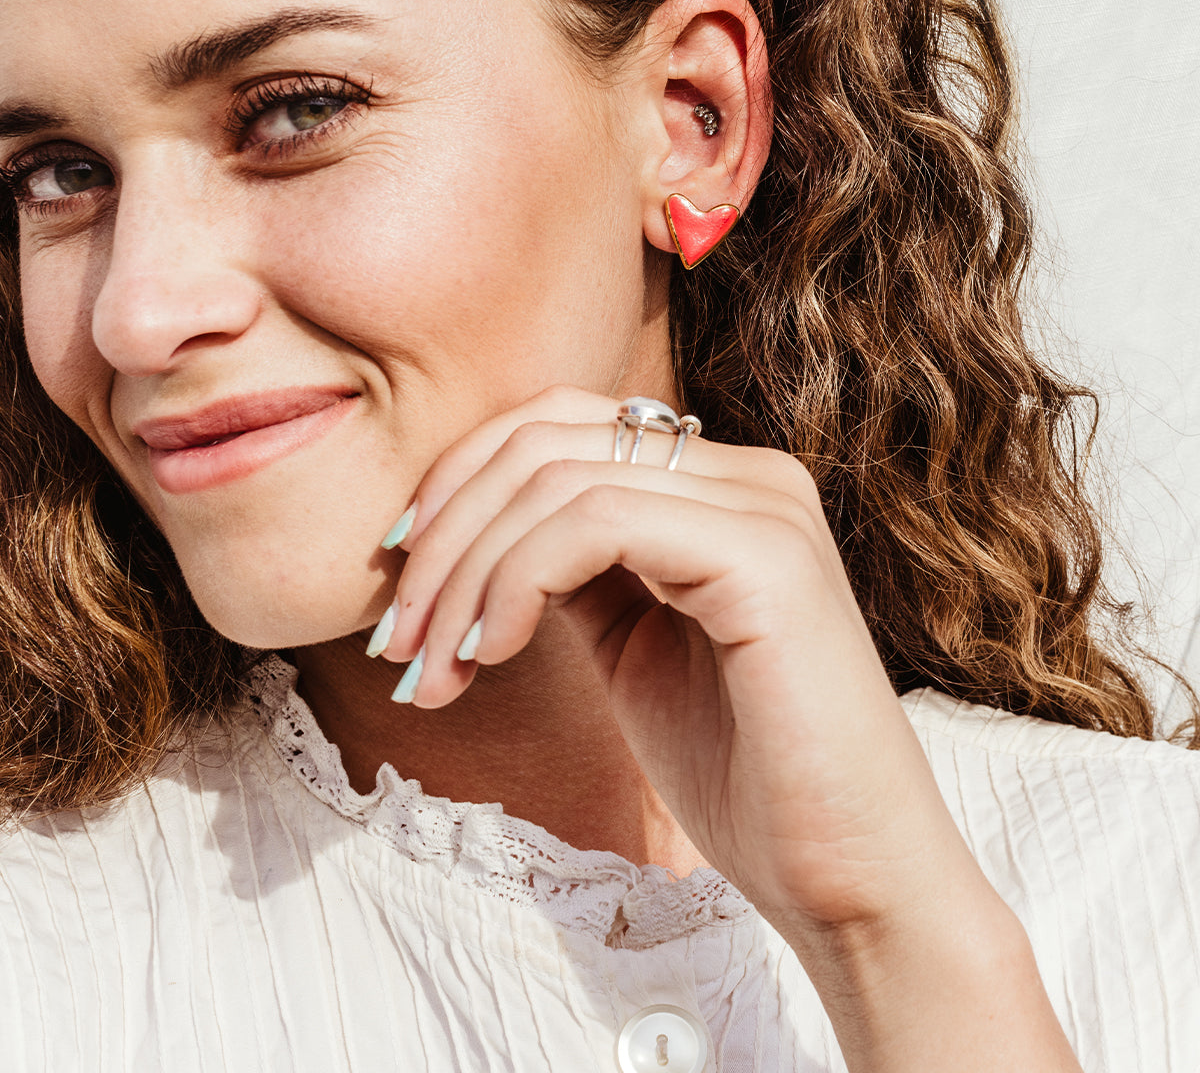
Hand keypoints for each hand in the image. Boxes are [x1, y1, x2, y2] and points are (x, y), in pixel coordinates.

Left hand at [376, 385, 974, 932]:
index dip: (460, 483)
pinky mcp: (766, 555)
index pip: (562, 423)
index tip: (401, 579)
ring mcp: (765, 506)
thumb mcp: (632, 647)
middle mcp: (751, 474)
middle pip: (548, 436)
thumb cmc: (745, 776)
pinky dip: (517, 578)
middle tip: (397, 638)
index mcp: (724, 487)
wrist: (849, 880)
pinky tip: (492, 652)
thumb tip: (468, 533)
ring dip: (465, 573)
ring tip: (430, 670)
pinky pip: (599, 520)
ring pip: (559, 477)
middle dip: (447, 531)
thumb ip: (574, 571)